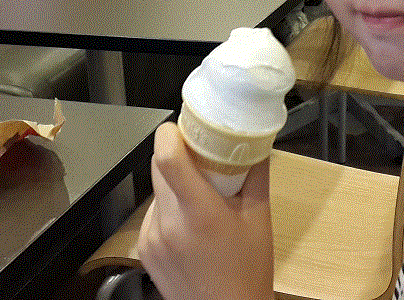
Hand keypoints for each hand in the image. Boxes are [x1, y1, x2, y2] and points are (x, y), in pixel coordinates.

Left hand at [138, 122, 273, 299]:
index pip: (168, 159)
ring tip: (201, 200)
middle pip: (160, 169)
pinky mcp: (144, 248)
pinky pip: (152, 213)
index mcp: (200, 214)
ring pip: (156, 190)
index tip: (181, 128)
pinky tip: (190, 225)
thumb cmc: (247, 275)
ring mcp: (152, 238)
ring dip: (174, 185)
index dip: (169, 135)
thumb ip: (255, 176)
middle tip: (202, 161)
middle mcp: (169, 224)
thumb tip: (253, 145)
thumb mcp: (259, 220)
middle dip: (178, 158)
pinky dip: (168, 208)